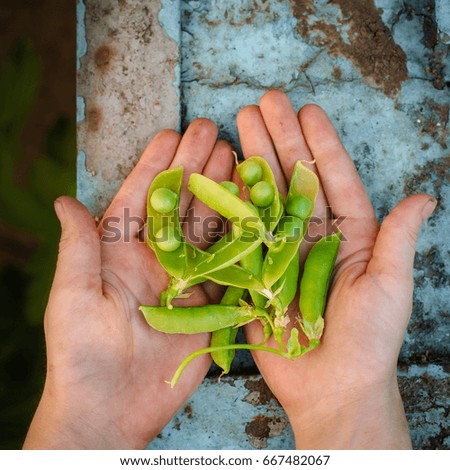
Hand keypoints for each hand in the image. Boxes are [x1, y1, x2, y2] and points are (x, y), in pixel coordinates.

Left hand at [23, 119, 234, 448]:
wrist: (111, 409)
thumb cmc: (81, 354)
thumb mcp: (72, 296)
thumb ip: (78, 247)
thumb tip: (63, 200)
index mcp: (118, 252)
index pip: (140, 198)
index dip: (155, 165)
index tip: (171, 133)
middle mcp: (155, 259)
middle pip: (179, 205)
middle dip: (193, 167)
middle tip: (211, 132)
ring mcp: (184, 279)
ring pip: (206, 227)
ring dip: (218, 192)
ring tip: (233, 157)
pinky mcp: (208, 303)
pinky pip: (226, 264)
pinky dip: (239, 236)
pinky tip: (249, 207)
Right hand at [237, 90, 435, 448]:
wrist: (330, 388)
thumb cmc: (367, 341)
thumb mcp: (389, 287)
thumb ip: (397, 240)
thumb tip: (424, 197)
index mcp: (349, 235)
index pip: (333, 178)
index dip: (320, 143)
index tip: (307, 109)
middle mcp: (313, 236)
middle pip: (293, 178)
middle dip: (279, 139)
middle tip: (264, 102)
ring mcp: (280, 251)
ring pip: (265, 198)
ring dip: (253, 161)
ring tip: (239, 124)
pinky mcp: (255, 272)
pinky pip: (241, 233)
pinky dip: (231, 204)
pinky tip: (222, 174)